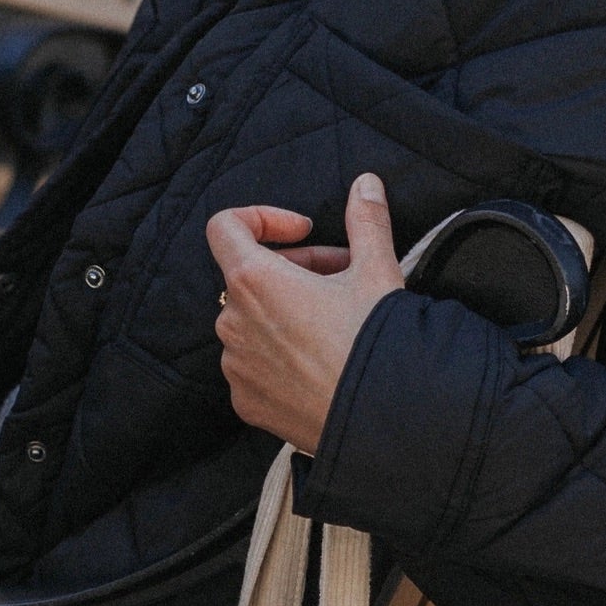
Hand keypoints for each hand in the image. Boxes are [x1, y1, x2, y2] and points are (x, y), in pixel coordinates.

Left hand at [206, 172, 402, 452]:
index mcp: (253, 281)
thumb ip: (366, 220)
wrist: (380, 420)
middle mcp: (232, 323)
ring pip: (251, 321)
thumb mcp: (378, 271)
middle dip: (292, 268)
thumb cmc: (375, 342)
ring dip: (285, 311)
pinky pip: (254, 364)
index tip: (302, 231)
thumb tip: (366, 184)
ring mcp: (235, 366)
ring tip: (334, 321)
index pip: (224, 227)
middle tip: (342, 275)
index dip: (262, 218)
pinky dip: (280, 353)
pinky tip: (320, 360)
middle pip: (248, 276)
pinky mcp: (245, 401)